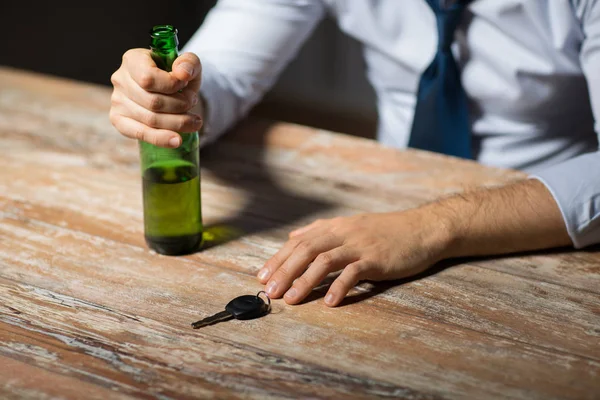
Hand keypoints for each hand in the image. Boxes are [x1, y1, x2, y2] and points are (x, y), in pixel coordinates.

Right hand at [109, 48, 202, 147]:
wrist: (169, 91)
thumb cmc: (176, 76)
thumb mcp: (188, 65)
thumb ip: (189, 63)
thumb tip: (183, 74)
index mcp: (133, 59)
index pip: (149, 78)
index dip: (172, 85)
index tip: (185, 84)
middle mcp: (120, 79)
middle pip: (153, 102)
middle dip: (180, 105)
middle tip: (193, 103)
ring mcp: (117, 101)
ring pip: (150, 120)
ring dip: (178, 122)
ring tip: (194, 121)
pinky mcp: (118, 119)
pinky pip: (140, 133)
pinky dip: (161, 139)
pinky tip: (177, 140)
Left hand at [256, 208, 452, 306]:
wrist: (422, 229)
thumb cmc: (387, 231)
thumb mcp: (351, 224)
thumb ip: (322, 230)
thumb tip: (293, 236)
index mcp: (335, 227)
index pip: (299, 242)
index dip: (279, 258)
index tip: (262, 276)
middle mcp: (344, 233)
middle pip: (307, 250)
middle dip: (285, 270)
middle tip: (270, 290)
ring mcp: (360, 245)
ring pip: (325, 261)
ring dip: (305, 280)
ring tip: (291, 299)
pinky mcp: (377, 259)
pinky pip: (354, 272)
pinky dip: (340, 287)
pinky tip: (330, 302)